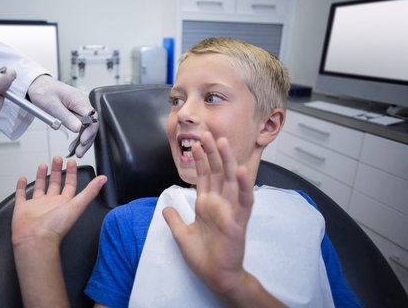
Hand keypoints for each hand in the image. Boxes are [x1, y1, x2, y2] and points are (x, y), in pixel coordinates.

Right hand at [12, 157, 106, 248]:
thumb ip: (90, 191)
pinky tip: (22, 178)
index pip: (70, 185)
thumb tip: (104, 179)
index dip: (71, 173)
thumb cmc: (56, 227)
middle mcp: (51, 204)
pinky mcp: (23, 209)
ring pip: (40, 188)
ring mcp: (36, 206)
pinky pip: (21, 195)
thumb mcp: (77, 205)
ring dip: (42, 176)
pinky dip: (21, 187)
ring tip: (43, 165)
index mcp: (64, 203)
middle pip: (55, 184)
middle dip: (57, 170)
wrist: (35, 239)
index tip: (71, 162)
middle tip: (57, 158)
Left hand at [27, 75, 98, 157]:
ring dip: (83, 141)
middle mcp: (82, 104)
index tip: (82, 141)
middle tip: (79, 152)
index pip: (92, 116)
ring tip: (76, 152)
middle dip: (87, 139)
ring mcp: (79, 109)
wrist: (37, 85)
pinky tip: (73, 146)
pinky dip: (78, 137)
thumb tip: (78, 129)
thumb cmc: (43, 91)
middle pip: (92, 124)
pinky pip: (80, 127)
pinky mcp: (75, 114)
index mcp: (78, 99)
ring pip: (87, 128)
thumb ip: (65, 117)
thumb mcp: (51, 105)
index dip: (90, 130)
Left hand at [162, 132, 254, 298]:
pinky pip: (243, 201)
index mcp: (207, 205)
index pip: (204, 177)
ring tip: (222, 143)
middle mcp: (219, 204)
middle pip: (216, 173)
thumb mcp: (181, 235)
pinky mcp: (238, 222)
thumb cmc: (203, 257)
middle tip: (206, 134)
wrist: (215, 276)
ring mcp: (230, 211)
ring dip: (227, 161)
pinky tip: (241, 171)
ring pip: (230, 181)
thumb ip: (175, 220)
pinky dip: (242, 186)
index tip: (195, 143)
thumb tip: (166, 207)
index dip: (200, 160)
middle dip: (211, 153)